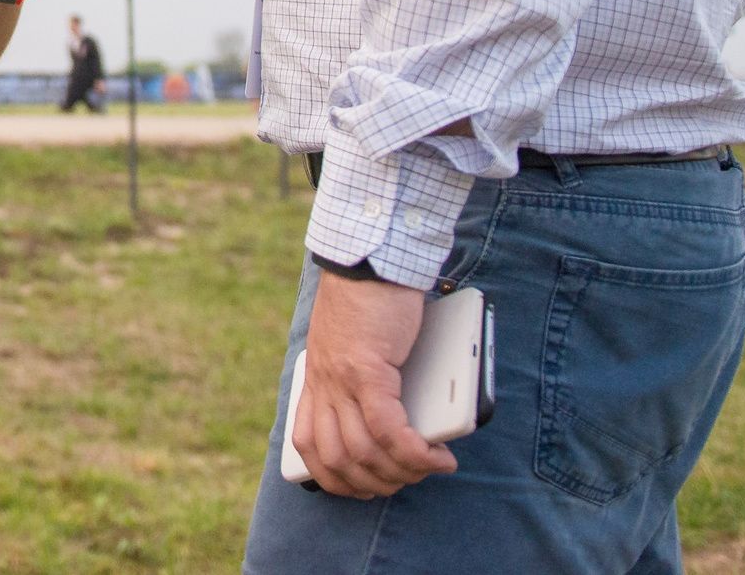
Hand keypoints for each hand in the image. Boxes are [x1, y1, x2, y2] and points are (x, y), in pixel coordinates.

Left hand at [290, 273, 457, 497]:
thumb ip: (364, 379)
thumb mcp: (357, 344)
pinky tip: (434, 457)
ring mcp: (343, 379)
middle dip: (375, 483)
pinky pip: (389, 430)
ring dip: (401, 473)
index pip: (310, 445)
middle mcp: (324, 384)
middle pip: (337, 458)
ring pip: (364, 452)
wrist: (373, 258)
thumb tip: (401, 416)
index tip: (365, 487)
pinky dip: (414, 453)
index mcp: (317, 379)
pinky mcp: (369, 370)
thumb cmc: (374, 296)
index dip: (336, 477)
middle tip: (407, 480)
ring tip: (429, 468)